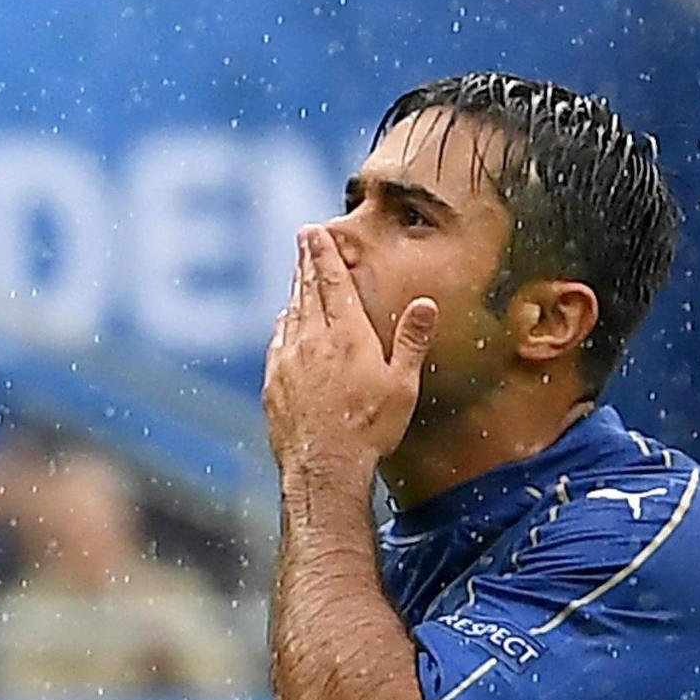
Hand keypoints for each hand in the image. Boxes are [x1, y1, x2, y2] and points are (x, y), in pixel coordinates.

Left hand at [264, 227, 437, 483]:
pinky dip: (283, 325)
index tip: (314, 231)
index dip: (323, 254)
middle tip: (303, 238)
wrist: (323, 467)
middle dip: (307, 262)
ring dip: (296, 290)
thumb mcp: (402, 384)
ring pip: (291, 315)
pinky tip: (284, 321)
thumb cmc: (370, 428)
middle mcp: (312, 341)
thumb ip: (411, 341)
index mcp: (347, 335)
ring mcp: (288, 361)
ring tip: (299, 274)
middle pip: (308, 291)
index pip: (332, 282)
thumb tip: (425, 303)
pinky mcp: (273, 384)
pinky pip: (277, 343)